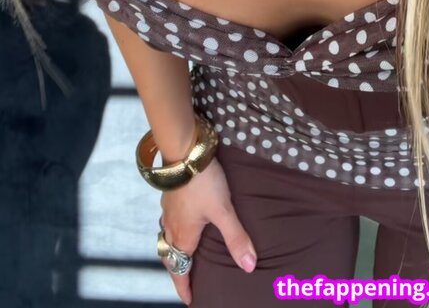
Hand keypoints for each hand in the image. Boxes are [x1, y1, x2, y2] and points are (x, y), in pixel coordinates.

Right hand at [159, 154, 256, 304]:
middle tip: (186, 278)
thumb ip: (236, 238)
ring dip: (174, 248)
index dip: (184, 287)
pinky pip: (168, 219)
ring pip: (167, 236)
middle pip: (170, 255)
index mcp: (183, 235)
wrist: (184, 149)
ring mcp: (168, 208)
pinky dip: (174, 228)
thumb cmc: (203, 181)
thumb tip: (249, 266)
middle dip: (177, 269)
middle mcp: (171, 224)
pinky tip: (183, 219)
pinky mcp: (169, 193)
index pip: (179, 269)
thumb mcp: (223, 210)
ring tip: (185, 251)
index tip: (190, 300)